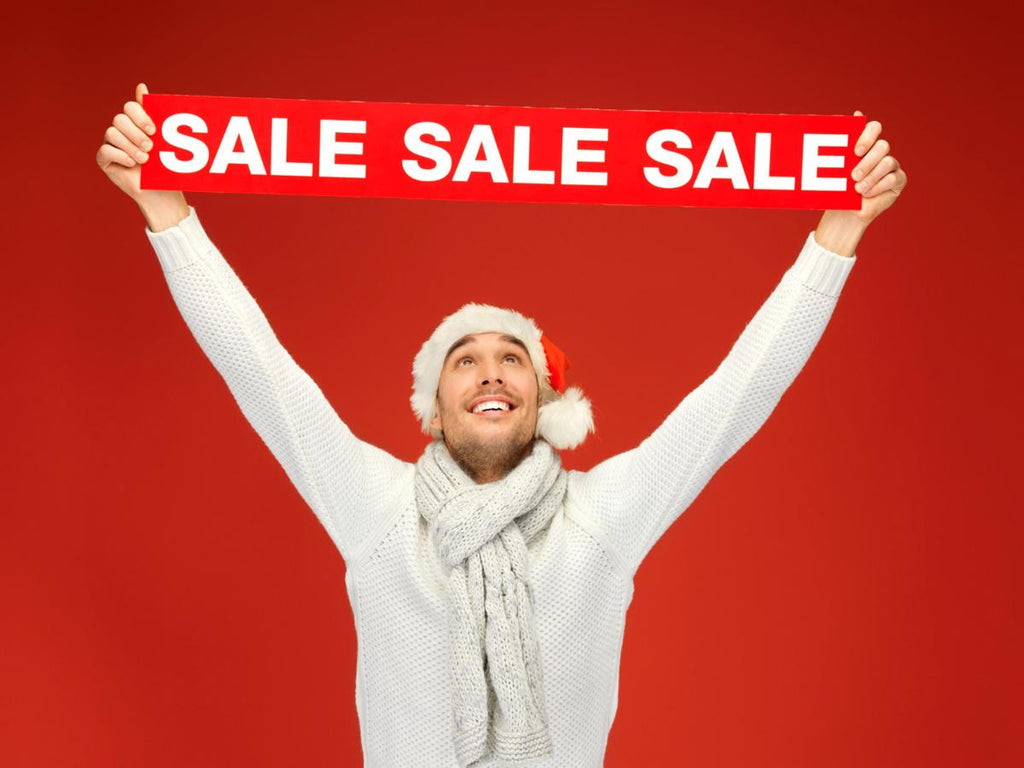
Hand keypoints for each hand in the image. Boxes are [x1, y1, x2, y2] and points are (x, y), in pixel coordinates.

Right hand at [96, 83, 187, 225]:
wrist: (161, 191)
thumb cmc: (164, 165)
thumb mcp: (162, 140)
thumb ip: (152, 114)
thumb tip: (141, 85)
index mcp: (135, 122)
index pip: (130, 107)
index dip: (140, 115)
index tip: (154, 130)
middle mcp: (120, 130)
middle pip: (120, 119)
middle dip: (136, 133)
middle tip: (151, 147)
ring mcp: (110, 144)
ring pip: (111, 133)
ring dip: (130, 146)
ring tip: (145, 159)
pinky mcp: (104, 159)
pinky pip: (105, 151)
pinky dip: (120, 156)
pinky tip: (132, 164)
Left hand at [845, 110, 907, 225]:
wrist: (844, 212)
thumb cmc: (839, 188)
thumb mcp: (836, 169)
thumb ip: (843, 145)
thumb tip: (856, 114)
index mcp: (865, 144)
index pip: (874, 128)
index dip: (868, 136)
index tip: (855, 151)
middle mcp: (880, 152)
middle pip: (883, 145)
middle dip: (867, 161)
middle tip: (853, 176)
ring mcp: (892, 166)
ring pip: (888, 162)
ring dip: (871, 176)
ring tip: (857, 189)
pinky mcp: (899, 180)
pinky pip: (894, 178)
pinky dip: (878, 186)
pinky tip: (866, 194)